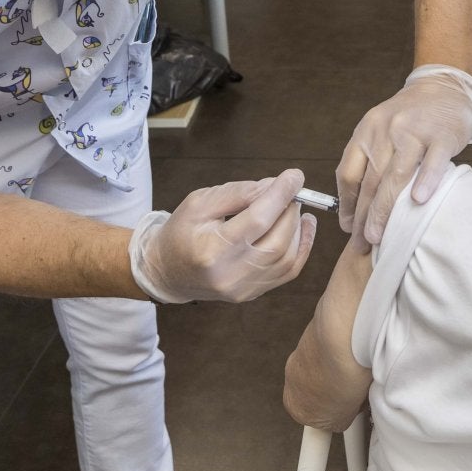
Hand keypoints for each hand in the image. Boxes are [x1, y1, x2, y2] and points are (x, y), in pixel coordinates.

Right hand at [129, 170, 316, 303]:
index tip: (294, 176)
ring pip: (287, 258)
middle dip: (290, 211)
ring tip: (294, 207)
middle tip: (291, 191)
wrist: (168, 272)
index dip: (280, 196)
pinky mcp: (253, 293)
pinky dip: (302, 246)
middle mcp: (230, 275)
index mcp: (211, 250)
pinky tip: (303, 226)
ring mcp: (243, 288)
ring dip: (298, 228)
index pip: (257, 220)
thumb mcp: (200, 202)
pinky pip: (288, 271)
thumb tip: (274, 185)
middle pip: (277, 241)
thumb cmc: (182, 232)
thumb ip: (238, 192)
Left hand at [336, 65, 471, 245]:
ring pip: (396, 175)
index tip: (348, 227)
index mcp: (366, 131)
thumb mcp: (381, 130)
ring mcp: (414, 131)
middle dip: (364, 216)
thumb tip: (356, 207)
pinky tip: (419, 201)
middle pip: (370, 180)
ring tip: (379, 235)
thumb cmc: (411, 118)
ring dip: (385, 209)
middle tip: (362, 243)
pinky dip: (425, 181)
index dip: (346, 203)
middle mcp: (386, 130)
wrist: (444, 88)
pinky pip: (432, 161)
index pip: (348, 172)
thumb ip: (369, 161)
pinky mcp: (442, 135)